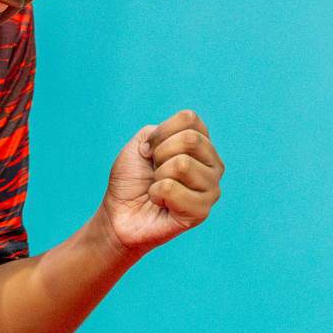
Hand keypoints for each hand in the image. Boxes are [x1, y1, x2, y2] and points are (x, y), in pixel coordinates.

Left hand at [96, 110, 223, 259]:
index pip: (190, 119)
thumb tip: (178, 147)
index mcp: (202, 146)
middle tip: (154, 172)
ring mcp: (211, 190)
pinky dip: (156, 194)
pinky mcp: (201, 212)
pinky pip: (172, 189)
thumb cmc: (131, 179)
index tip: (148, 150)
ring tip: (158, 189)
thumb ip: (161, 131)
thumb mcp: (141, 144)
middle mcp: (213, 166)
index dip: (161, 132)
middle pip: (190, 140)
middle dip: (160, 154)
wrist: (119, 213)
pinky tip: (160, 204)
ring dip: (158, 177)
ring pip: (182, 164)